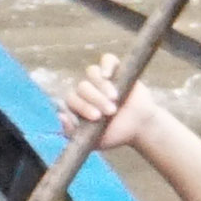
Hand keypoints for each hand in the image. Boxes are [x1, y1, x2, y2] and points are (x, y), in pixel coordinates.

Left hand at [59, 56, 184, 166]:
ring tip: (114, 98)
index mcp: (78, 103)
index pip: (72, 99)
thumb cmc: (115, 134)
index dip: (82, 106)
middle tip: (111, 111)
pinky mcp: (115, 69)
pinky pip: (107, 59)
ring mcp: (100, 78)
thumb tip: (61, 116)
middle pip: (82, 86)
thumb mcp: (93, 141)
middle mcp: (87, 89)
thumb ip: (73, 134)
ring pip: (92, 73)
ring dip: (102, 85)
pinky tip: (108, 75)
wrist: (140, 128)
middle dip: (96, 99)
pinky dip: (106, 64)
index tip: (97, 117)